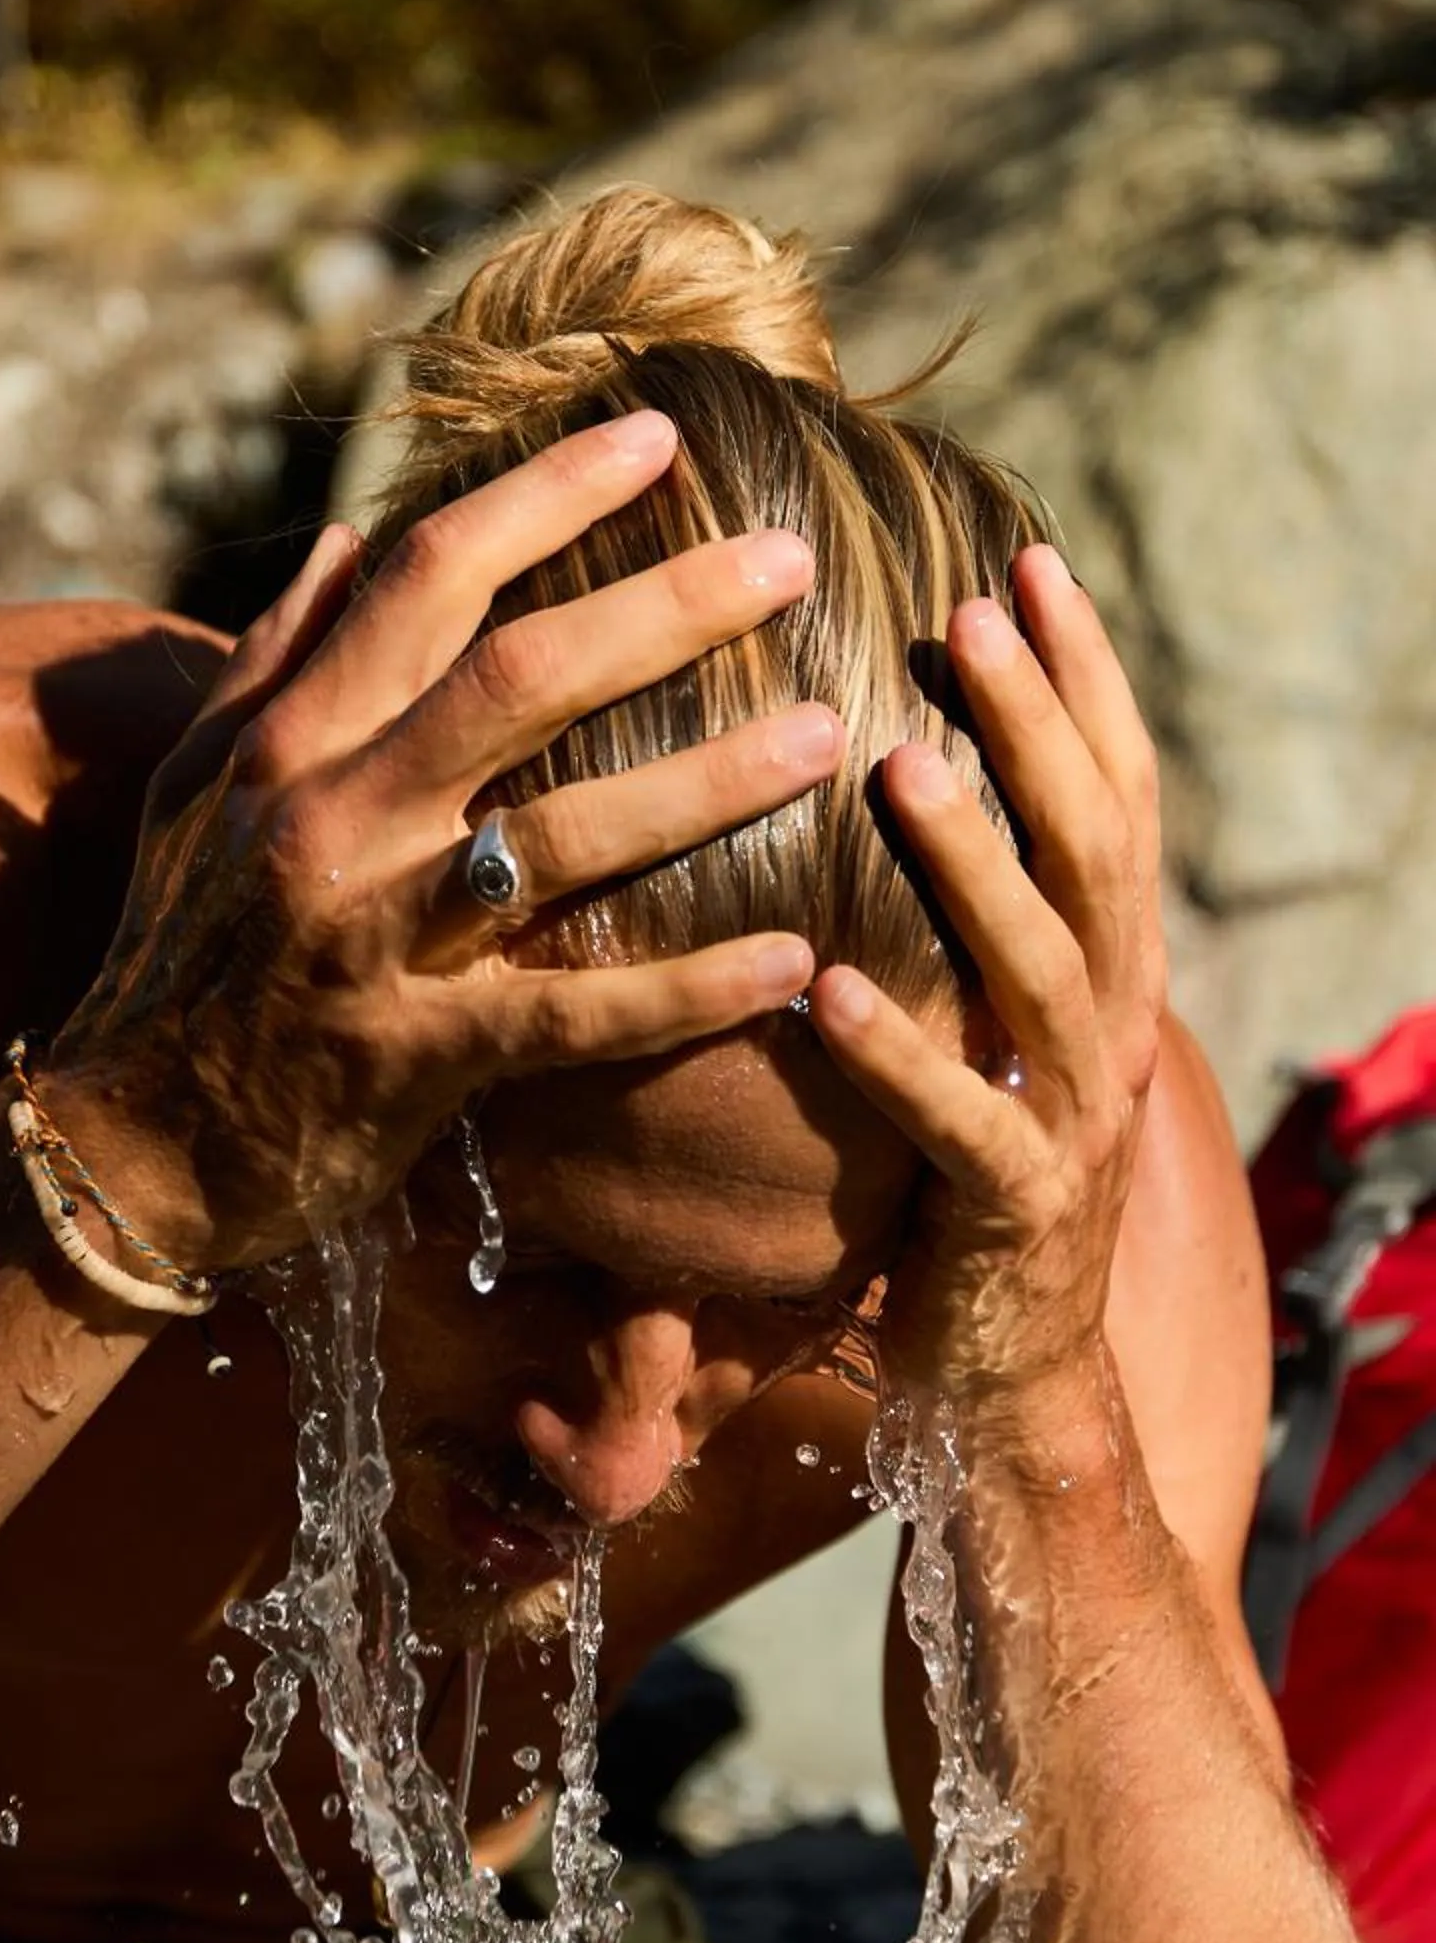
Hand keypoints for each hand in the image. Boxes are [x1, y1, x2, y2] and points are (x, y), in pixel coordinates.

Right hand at [50, 411, 840, 1274]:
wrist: (126, 1151)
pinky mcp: (414, 1059)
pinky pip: (571, 1015)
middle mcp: (331, 820)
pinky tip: (793, 964)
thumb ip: (273, 661)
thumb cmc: (175, 965)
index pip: (428, 577)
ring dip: (706, 783)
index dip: (549, 496)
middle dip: (667, 607)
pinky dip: (684, 991)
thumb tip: (350, 534)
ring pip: (561, 838)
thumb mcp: (194, 797)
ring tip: (829, 738)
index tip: (660, 439)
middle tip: (794, 558)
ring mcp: (373, 941)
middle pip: (521, 678)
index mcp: (289, 742)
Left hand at [808, 547, 1165, 1415]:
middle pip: (1095, 851)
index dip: (1082, 682)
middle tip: (968, 618)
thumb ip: (976, 935)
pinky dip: (896, 1056)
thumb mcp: (989, 1041)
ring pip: (1043, 970)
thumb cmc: (971, 1193)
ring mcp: (1074, 1123)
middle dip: (1037, 727)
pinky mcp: (1013, 1213)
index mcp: (1114, 976)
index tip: (1026, 565)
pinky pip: (958, 1123)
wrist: (1017, 1378)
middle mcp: (1115, 1031)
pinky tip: (824, 996)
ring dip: (973, 864)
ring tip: (900, 766)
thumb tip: (904, 786)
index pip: (1120, 799)